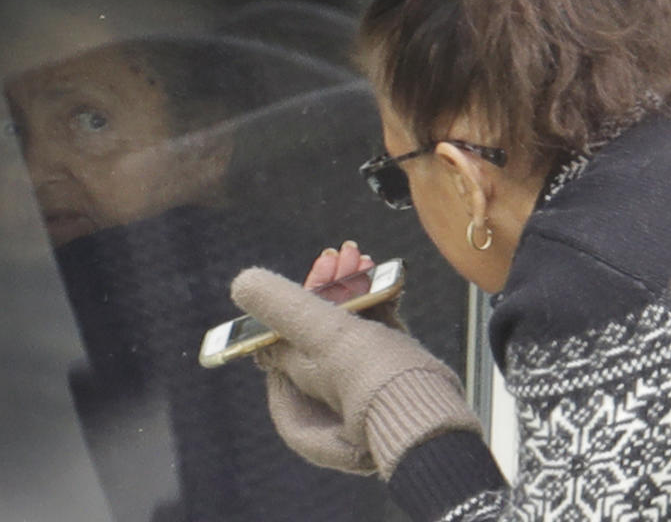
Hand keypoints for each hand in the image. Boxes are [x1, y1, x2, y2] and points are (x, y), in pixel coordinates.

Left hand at [231, 242, 481, 478]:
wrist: (428, 416)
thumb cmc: (371, 380)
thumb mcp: (320, 336)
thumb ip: (282, 307)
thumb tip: (242, 283)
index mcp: (297, 381)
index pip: (286, 328)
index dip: (300, 292)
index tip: (321, 264)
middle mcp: (323, 384)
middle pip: (317, 322)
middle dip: (331, 283)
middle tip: (344, 254)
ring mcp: (356, 379)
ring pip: (348, 322)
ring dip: (355, 286)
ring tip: (364, 258)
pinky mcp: (387, 374)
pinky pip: (376, 330)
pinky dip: (378, 303)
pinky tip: (387, 278)